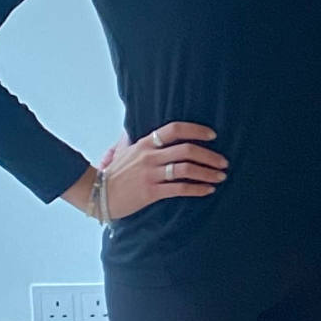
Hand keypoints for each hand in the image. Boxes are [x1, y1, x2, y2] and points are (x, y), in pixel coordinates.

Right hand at [98, 123, 227, 219]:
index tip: (213, 135)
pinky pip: (179, 189)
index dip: (196, 130)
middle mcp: (149, 156)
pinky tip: (208, 190)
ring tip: (220, 176)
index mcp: (145, 143)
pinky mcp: (150, 192)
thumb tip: (134, 127)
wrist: (97, 194)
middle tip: (223, 162)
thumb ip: (135, 139)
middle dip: (209, 155)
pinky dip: (197, 189)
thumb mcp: (124, 150)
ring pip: (186, 169)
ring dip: (208, 172)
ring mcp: (150, 174)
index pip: (174, 129)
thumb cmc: (114, 172)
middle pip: (187, 150)